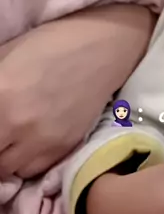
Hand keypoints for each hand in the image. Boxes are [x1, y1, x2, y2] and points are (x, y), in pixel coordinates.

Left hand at [0, 4, 154, 178]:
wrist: (104, 46)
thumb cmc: (50, 42)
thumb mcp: (4, 56)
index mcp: (0, 96)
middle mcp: (18, 125)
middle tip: (1, 128)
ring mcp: (43, 141)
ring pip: (6, 170)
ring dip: (3, 156)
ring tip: (9, 135)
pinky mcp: (64, 148)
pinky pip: (31, 170)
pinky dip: (23, 161)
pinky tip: (27, 140)